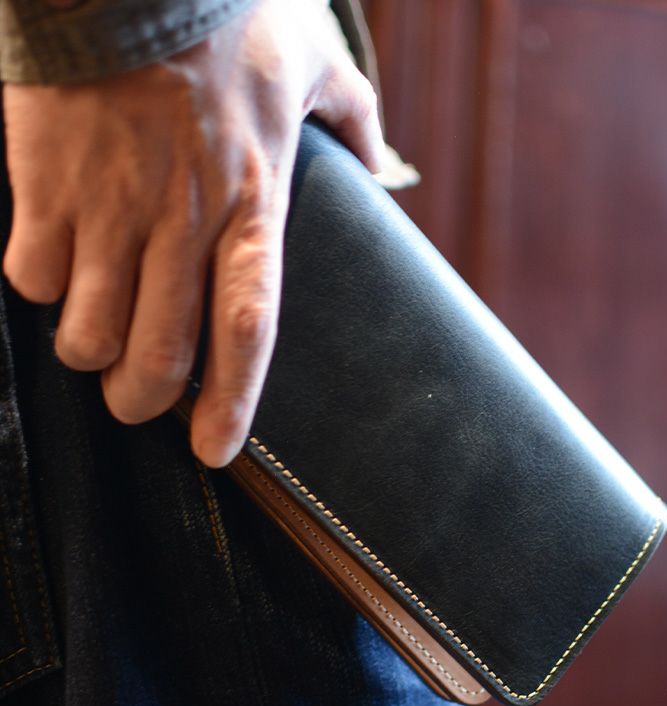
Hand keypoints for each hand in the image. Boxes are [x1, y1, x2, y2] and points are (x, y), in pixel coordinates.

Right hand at [2, 0, 383, 466]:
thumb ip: (355, 117)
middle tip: (137, 402)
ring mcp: (110, 209)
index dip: (230, 402)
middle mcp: (182, 223)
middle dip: (140, 399)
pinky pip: (32, 279)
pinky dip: (43, 288)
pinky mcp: (45, 187)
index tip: (212, 451)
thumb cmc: (227, 13)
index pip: (247, 330)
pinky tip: (57, 267)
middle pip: (157, 355)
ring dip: (88, 350)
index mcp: (253, 206)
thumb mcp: (313, 61)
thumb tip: (381, 161)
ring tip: (96, 335)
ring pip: (87, 333)